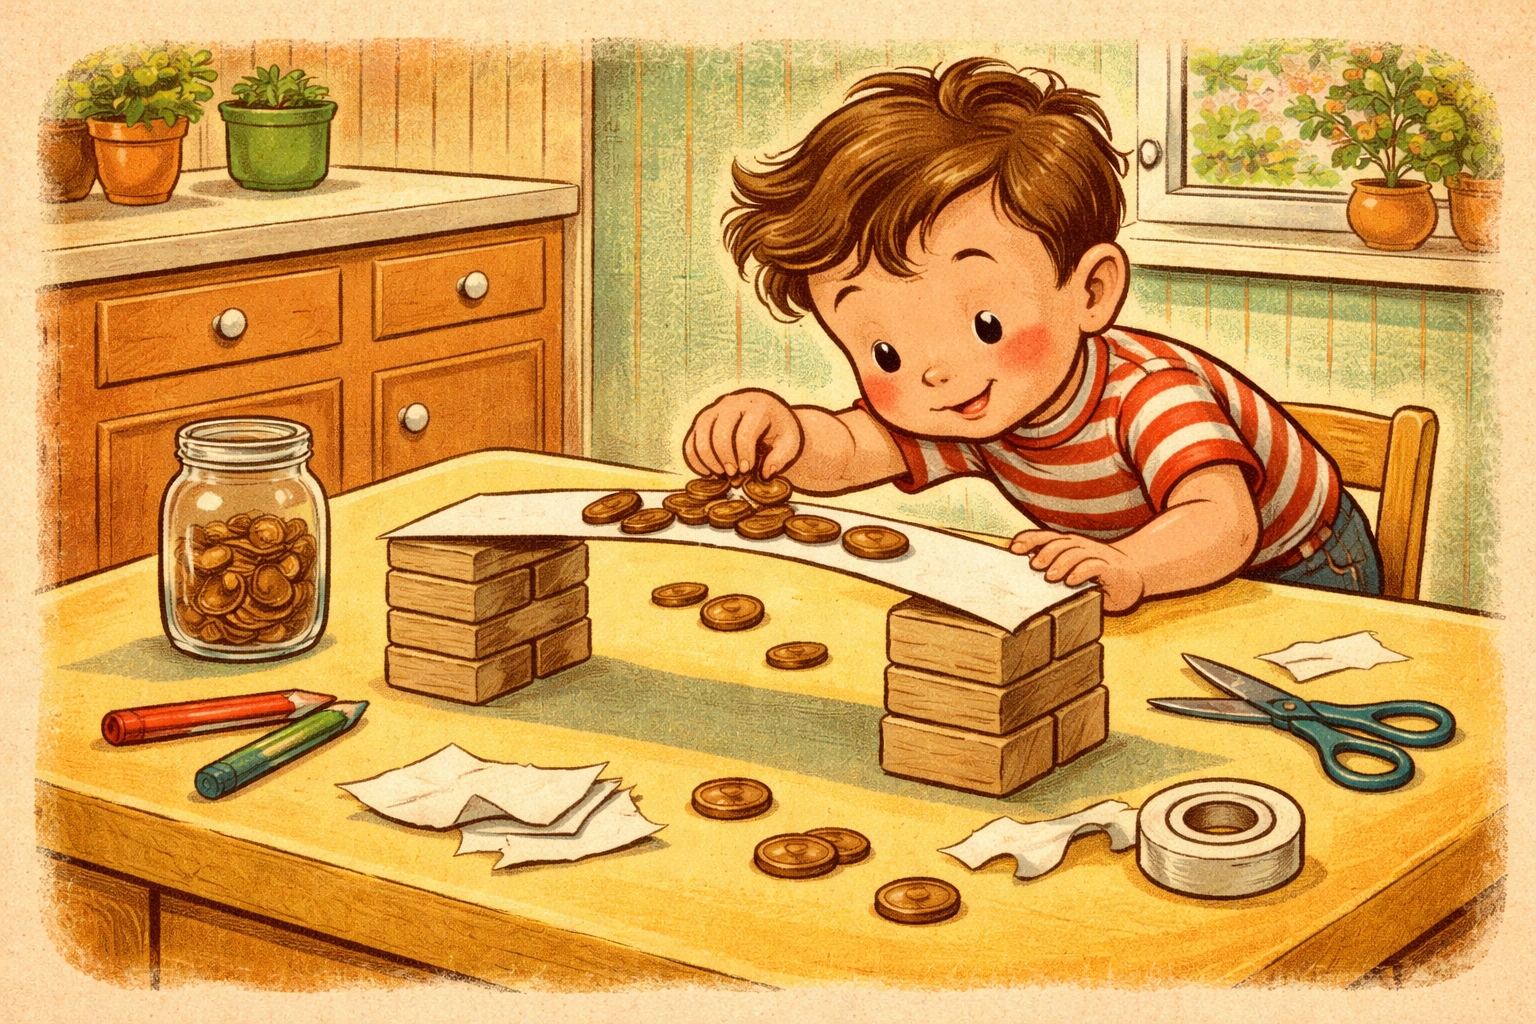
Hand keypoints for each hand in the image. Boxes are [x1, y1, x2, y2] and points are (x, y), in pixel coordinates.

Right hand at [684, 389, 803, 478]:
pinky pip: (692, 438)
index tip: (747, 469)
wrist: (769, 417)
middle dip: (725, 458)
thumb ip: (781, 457)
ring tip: (720, 473)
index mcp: (758, 405)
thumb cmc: (780, 430)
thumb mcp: (789, 442)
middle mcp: (734, 403)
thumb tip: (765, 472)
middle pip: (720, 433)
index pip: (745, 432)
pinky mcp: (705, 420)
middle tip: (733, 474)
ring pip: (702, 433)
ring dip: (708, 458)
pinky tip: (706, 472)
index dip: (744, 455)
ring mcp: (716, 409)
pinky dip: (694, 457)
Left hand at [1010, 530, 1145, 611]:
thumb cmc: (1096, 575)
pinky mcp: (1111, 568)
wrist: (1133, 577)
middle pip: (1060, 543)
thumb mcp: (1072, 569)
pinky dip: (1082, 572)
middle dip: (1045, 552)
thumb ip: (1053, 568)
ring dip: (1062, 563)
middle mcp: (1081, 546)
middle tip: (1034, 566)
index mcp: (1068, 545)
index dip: (1030, 540)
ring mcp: (1096, 555)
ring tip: (1051, 576)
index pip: (1046, 537)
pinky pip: (1095, 566)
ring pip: (1076, 553)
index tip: (1014, 548)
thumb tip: (1024, 574)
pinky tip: (1072, 580)